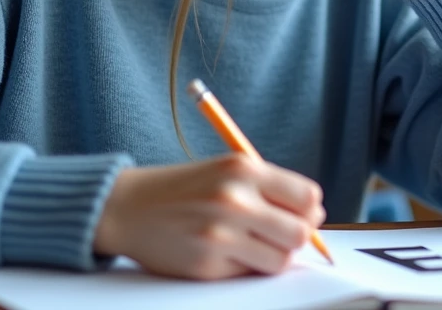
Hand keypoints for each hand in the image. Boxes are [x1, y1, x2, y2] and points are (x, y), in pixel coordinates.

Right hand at [93, 154, 325, 279]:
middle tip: (279, 234)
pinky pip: (249, 273)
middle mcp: (234, 199)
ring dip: (273, 256)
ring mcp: (221, 234)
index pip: (307, 197)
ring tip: (252, 244)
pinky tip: (225, 252)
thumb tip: (314, 215)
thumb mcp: (226, 170)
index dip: (309, 210)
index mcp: (242, 168)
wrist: (128, 207)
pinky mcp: (208, 265)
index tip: (301, 215)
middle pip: (301, 233)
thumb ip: (268, 188)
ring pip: (281, 260)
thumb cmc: (183, 189)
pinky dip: (245, 266)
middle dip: (297, 238)